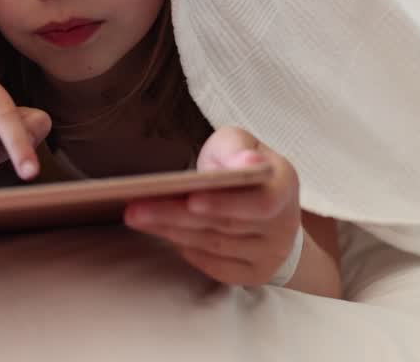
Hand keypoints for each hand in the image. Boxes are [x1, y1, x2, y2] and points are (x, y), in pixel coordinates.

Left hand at [124, 127, 300, 286]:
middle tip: (136, 208)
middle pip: (224, 225)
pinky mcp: (253, 275)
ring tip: (136, 217)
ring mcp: (270, 255)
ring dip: (171, 231)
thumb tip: (245, 163)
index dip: (225, 202)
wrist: (266, 202)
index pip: (260, 202)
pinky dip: (185, 249)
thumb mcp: (239, 144)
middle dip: (176, 215)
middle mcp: (284, 225)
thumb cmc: (243, 166)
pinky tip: (160, 233)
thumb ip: (236, 148)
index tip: (191, 199)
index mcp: (284, 185)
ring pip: (213, 245)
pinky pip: (213, 266)